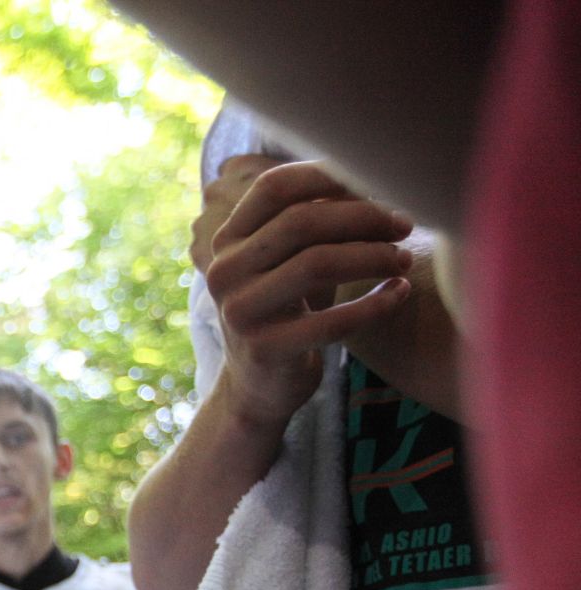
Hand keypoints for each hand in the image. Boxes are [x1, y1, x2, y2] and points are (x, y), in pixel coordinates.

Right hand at [201, 160, 414, 431]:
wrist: (258, 386)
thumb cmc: (288, 310)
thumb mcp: (285, 261)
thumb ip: (309, 220)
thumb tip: (375, 163)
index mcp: (227, 241)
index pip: (275, 188)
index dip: (330, 176)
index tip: (381, 183)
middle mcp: (224, 272)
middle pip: (301, 222)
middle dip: (363, 216)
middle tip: (405, 224)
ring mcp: (240, 312)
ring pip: (317, 263)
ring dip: (373, 256)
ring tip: (402, 259)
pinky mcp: (265, 350)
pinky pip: (333, 320)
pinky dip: (376, 304)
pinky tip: (400, 293)